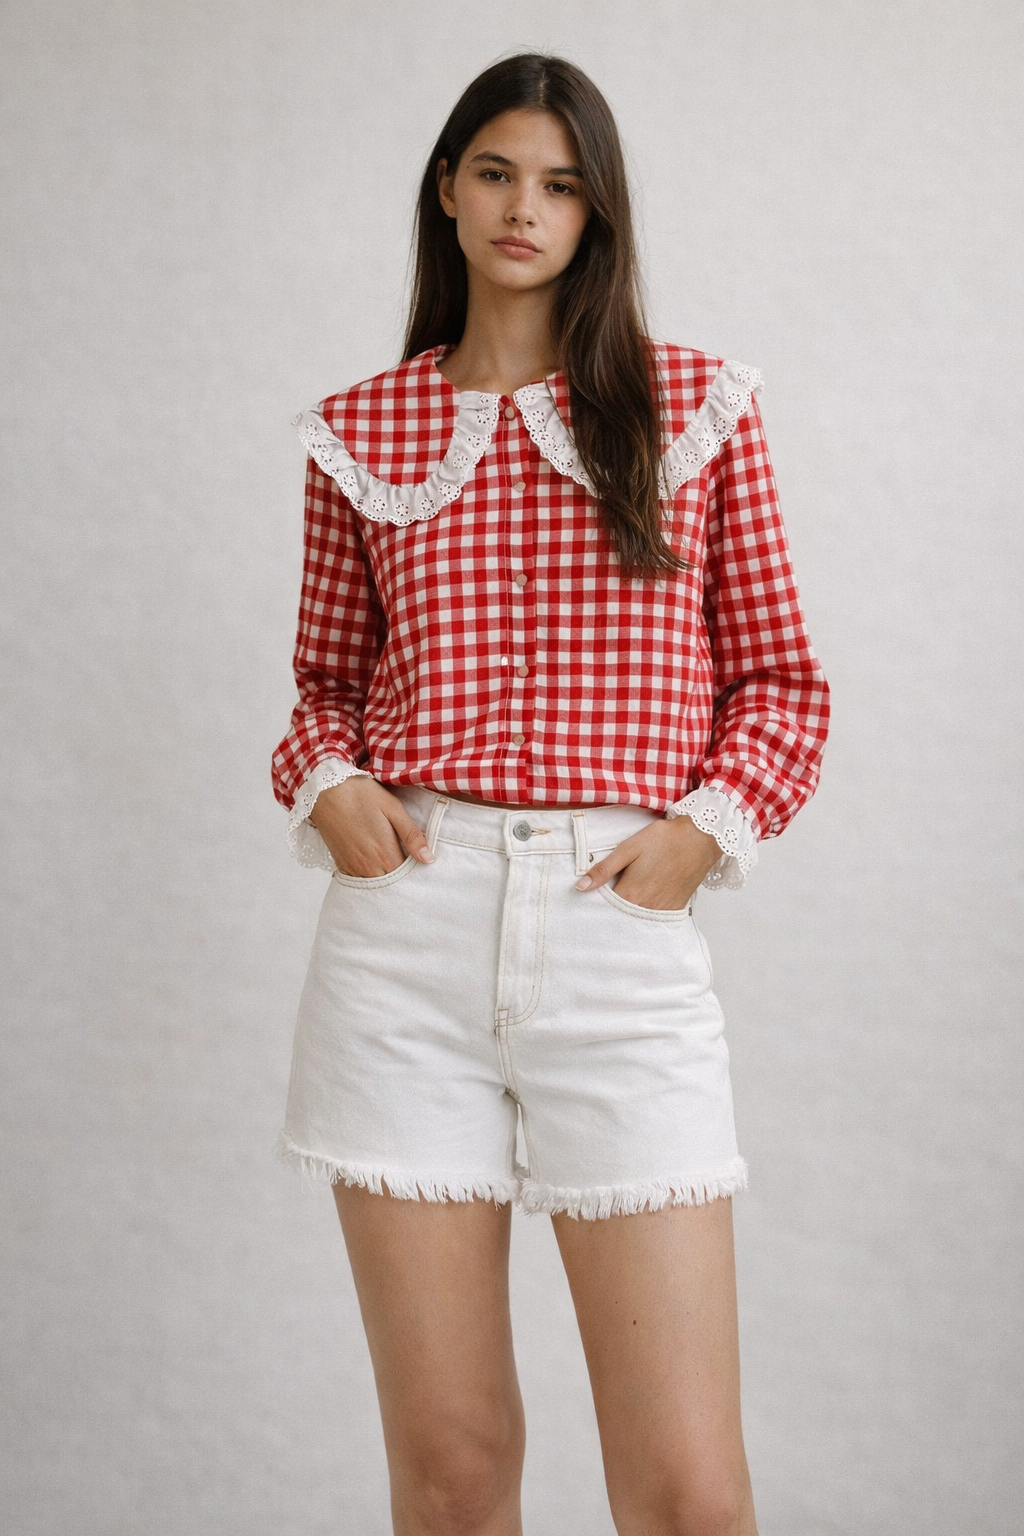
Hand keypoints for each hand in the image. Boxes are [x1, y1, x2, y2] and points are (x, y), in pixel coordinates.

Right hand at [308, 776, 434, 876]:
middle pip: (392, 884)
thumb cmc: (361, 795)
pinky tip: (374, 863)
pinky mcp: (341, 865)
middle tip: (408, 864)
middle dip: (402, 878)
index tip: (422, 865)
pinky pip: (359, 880)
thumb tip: (428, 859)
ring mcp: (353, 868)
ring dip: (386, 878)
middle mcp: (369, 867)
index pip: (408, 878)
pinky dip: (369, 876)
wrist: (325, 791)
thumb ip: (411, 835)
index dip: (417, 873)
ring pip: (376, 884)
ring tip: (391, 863)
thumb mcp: (393, 809)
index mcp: (386, 854)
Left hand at [575, 815, 721, 909]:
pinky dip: (646, 914)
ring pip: (638, 919)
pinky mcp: (676, 907)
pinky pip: (656, 918)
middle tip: (605, 904)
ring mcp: (662, 909)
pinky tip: (644, 903)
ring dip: (629, 914)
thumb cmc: (664, 839)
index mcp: (630, 893)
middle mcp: (646, 907)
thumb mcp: (629, 849)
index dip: (595, 906)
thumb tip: (581, 887)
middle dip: (611, 913)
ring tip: (624, 903)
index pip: (604, 910)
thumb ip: (604, 869)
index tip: (587, 903)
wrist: (700, 838)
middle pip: (621, 917)